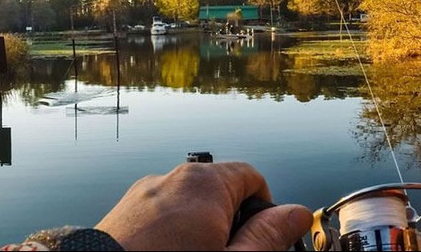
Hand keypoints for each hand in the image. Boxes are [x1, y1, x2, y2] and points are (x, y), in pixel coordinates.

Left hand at [95, 161, 312, 250]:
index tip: (260, 243)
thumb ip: (267, 237)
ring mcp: (144, 194)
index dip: (264, 212)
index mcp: (205, 184)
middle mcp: (173, 179)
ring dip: (200, 231)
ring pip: (189, 206)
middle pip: (220, 191)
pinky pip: (161, 215)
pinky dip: (171, 234)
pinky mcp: (124, 212)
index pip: (252, 178)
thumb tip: (296, 213)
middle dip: (231, 224)